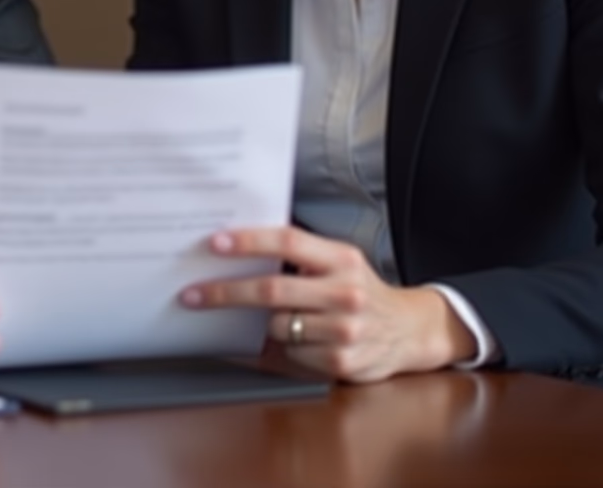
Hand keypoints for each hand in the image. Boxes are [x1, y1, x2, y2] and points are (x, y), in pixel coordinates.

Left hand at [179, 226, 475, 380]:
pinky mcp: (342, 362)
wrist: (409, 330)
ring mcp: (345, 329)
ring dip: (255, 323)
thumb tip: (237, 249)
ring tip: (247, 316)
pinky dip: (278, 347)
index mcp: (341, 258)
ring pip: (277, 325)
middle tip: (192, 293)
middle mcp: (346, 292)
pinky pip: (290, 354)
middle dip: (225, 291)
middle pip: (273, 289)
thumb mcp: (339, 262)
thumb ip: (299, 256)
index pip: (288, 242)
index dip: (250, 241)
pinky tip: (283, 340)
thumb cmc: (359, 289)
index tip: (215, 243)